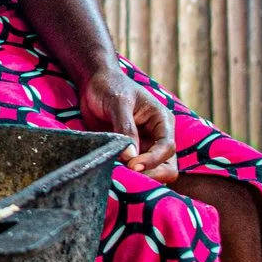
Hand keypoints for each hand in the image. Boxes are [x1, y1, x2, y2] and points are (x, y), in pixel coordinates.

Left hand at [76, 63, 177, 182]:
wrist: (94, 84)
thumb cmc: (110, 87)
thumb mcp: (118, 102)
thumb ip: (125, 128)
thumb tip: (130, 157)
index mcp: (162, 121)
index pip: (167, 147)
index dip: (152, 160)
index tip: (132, 164)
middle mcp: (158, 137)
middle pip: (167, 167)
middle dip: (150, 174)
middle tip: (125, 173)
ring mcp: (145, 148)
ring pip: (153, 173)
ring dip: (138, 177)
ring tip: (117, 174)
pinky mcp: (130, 154)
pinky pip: (135, 172)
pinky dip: (127, 176)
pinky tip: (112, 173)